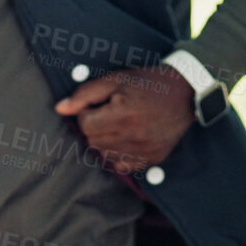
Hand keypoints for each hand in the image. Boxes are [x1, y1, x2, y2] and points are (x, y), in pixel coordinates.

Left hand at [54, 66, 194, 173]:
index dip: (88, 113)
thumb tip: (60, 108)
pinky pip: (122, 165)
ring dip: (105, 141)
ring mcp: (145, 151)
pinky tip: (127, 138)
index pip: (85, 124)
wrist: (184, 93)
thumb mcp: (115, 79)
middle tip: (110, 113)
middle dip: (94, 127)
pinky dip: (119, 154)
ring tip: (118, 125)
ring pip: (104, 155)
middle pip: (92, 141)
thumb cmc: (146, 83)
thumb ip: (85, 94)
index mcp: (123, 114)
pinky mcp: (152, 159)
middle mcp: (134, 136)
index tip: (101, 105)